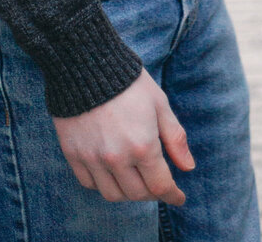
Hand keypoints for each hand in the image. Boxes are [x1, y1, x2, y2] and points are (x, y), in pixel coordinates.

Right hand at [53, 69, 193, 203]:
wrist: (86, 63)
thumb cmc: (129, 82)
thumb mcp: (159, 104)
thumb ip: (175, 138)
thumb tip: (188, 168)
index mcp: (142, 146)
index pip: (160, 186)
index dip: (172, 195)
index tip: (179, 197)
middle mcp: (117, 158)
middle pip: (137, 194)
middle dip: (152, 192)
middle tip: (157, 183)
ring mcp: (93, 158)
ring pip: (112, 194)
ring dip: (127, 192)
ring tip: (134, 179)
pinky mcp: (73, 154)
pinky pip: (89, 183)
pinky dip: (102, 183)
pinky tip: (111, 171)